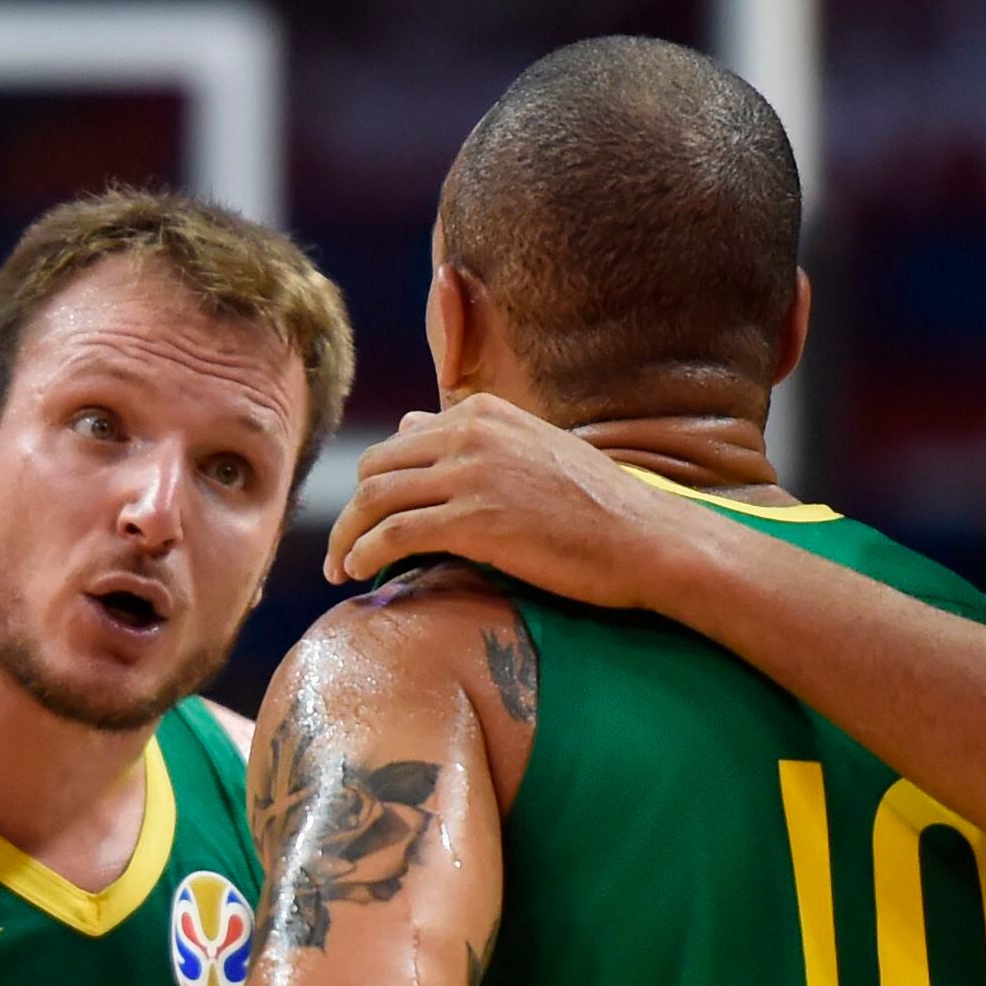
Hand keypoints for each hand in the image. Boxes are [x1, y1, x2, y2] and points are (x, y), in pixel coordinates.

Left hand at [325, 397, 688, 600]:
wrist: (646, 539)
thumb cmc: (600, 506)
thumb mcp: (532, 450)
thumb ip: (471, 438)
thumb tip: (410, 423)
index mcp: (484, 412)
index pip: (399, 443)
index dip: (375, 485)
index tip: (366, 519)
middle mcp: (471, 433)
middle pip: (376, 468)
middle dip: (350, 511)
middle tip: (342, 548)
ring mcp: (471, 474)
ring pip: (375, 500)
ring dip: (346, 537)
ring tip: (340, 567)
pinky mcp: (474, 520)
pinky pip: (394, 534)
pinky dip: (364, 553)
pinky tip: (358, 573)